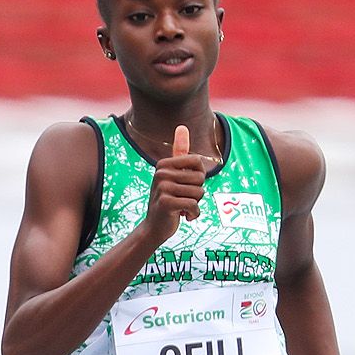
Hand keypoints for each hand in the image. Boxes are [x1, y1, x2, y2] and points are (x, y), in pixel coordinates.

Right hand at [140, 124, 204, 243]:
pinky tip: (182, 216)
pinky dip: (193, 214)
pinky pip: (194, 205)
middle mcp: (161, 173)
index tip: (184, 185)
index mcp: (164, 164)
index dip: (198, 177)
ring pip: (199, 193)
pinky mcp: (166, 203)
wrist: (154, 227)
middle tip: (181, 199)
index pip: (198, 162)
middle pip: (200, 178)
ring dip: (195, 204)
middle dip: (196, 193)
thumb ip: (179, 152)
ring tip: (181, 207)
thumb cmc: (168, 200)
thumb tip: (182, 127)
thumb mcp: (173, 175)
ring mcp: (162, 187)